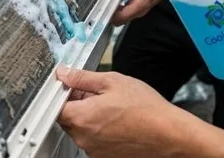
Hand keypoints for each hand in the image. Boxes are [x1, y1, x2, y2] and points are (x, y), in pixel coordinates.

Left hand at [56, 66, 187, 157]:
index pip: (55, 106)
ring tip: (111, 107)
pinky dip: (99, 130)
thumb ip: (83, 78)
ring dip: (89, 118)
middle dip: (77, 105)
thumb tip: (64, 74)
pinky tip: (116, 120)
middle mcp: (83, 139)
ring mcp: (94, 151)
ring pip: (81, 130)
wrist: (168, 133)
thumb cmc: (145, 109)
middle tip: (96, 94)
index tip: (72, 86)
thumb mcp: (112, 82)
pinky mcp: (104, 157)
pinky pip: (93, 141)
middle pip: (67, 119)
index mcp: (82, 118)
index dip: (63, 94)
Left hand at [112, 0, 169, 25]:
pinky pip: (125, 9)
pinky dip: (119, 4)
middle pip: (119, 19)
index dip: (110, 15)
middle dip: (110, 11)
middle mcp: (139, 10)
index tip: (102, 7)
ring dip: (114, 7)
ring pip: (121, 15)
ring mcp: (138, 9)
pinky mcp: (138, 6)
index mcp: (139, 5)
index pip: (120, 18)